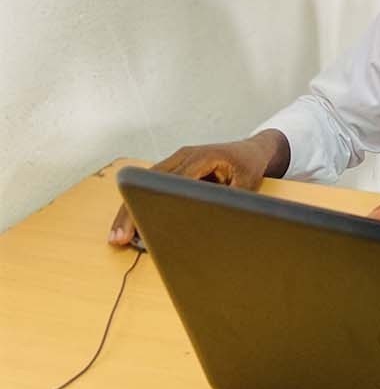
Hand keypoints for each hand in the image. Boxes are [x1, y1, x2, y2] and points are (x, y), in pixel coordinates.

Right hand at [107, 130, 288, 244]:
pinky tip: (130, 223)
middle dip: (131, 209)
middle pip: (147, 182)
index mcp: (200, 157)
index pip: (169, 182)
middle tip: (118, 237)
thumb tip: (210, 221)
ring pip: (144, 184)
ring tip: (117, 236)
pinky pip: (151, 184)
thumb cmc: (249, 166)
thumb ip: (228, 201)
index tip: (140, 222)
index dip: (153, 203)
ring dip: (130, 207)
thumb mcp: (246, 185)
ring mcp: (176, 160)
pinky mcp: (174, 168)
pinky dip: (139, 202)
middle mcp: (183, 156)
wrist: (252, 150)